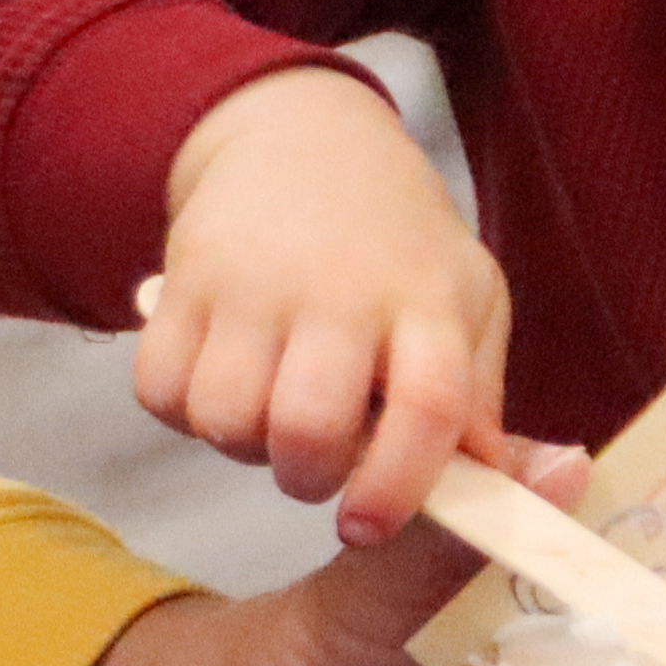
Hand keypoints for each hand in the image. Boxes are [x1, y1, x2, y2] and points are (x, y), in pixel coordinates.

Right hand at [136, 62, 512, 529]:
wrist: (303, 139)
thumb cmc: (396, 243)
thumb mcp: (465, 298)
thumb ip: (481, 402)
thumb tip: (504, 491)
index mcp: (425, 299)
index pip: (428, 407)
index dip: (401, 486)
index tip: (368, 526)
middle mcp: (339, 287)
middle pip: (309, 427)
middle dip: (309, 478)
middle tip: (318, 464)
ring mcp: (253, 280)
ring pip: (225, 418)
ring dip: (242, 445)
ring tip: (267, 415)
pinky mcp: (183, 279)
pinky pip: (160, 389)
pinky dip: (182, 411)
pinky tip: (219, 383)